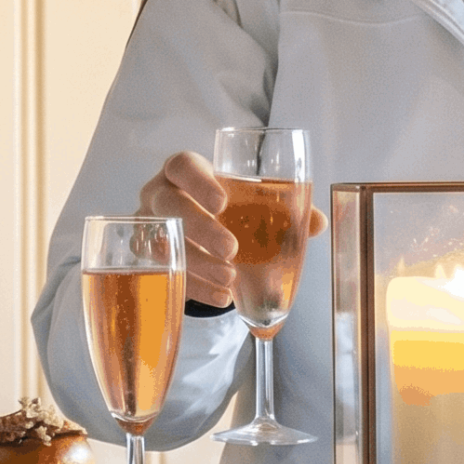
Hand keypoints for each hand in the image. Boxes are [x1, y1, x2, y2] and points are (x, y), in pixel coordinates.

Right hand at [135, 150, 326, 309]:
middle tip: (231, 249)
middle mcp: (159, 195)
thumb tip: (317, 222)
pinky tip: (221, 297)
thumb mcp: (248, 203)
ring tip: (229, 279)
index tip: (222, 203)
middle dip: (200, 228)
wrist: (194, 233)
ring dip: (199, 263)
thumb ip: (281, 209)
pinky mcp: (147, 260)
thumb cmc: (225, 208)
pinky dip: (196, 287)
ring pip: (163, 243)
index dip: (199, 183)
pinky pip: (164, 274)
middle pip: (169, 205)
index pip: (182, 165)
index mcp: (183, 172)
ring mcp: (149, 228)